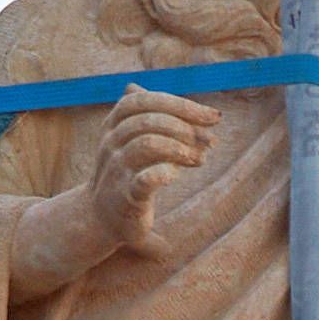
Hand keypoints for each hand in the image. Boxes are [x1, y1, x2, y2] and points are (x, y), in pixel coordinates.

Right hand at [79, 90, 216, 259]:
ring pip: (146, 144)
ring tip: (200, 159)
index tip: (214, 116)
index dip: (180, 104)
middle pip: (147, 120)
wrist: (104, 219)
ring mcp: (116, 169)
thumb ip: (174, 128)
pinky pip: (144, 180)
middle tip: (211, 141)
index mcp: (114, 125)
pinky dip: (164, 173)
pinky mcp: (125, 197)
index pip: (144, 100)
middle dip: (185, 126)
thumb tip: (212, 115)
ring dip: (180, 148)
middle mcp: (110, 143)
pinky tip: (178, 175)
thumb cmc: (132, 174)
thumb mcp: (145, 144)